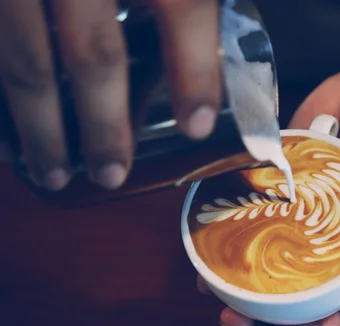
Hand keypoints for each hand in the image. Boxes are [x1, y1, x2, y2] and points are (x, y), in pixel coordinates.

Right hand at [0, 0, 219, 190]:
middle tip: (111, 176)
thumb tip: (202, 73)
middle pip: (96, 53)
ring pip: (27, 62)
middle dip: (105, 124)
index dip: (196, 71)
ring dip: (41, 129)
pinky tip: (8, 145)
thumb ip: (180, 9)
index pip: (184, 9)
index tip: (198, 127)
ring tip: (55, 176)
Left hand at [198, 65, 339, 325]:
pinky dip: (232, 232)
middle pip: (300, 292)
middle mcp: (333, 239)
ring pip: (270, 260)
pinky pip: (254, 217)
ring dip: (240, 281)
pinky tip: (207, 241)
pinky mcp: (280, 188)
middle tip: (231, 319)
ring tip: (209, 289)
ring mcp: (304, 215)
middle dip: (266, 316)